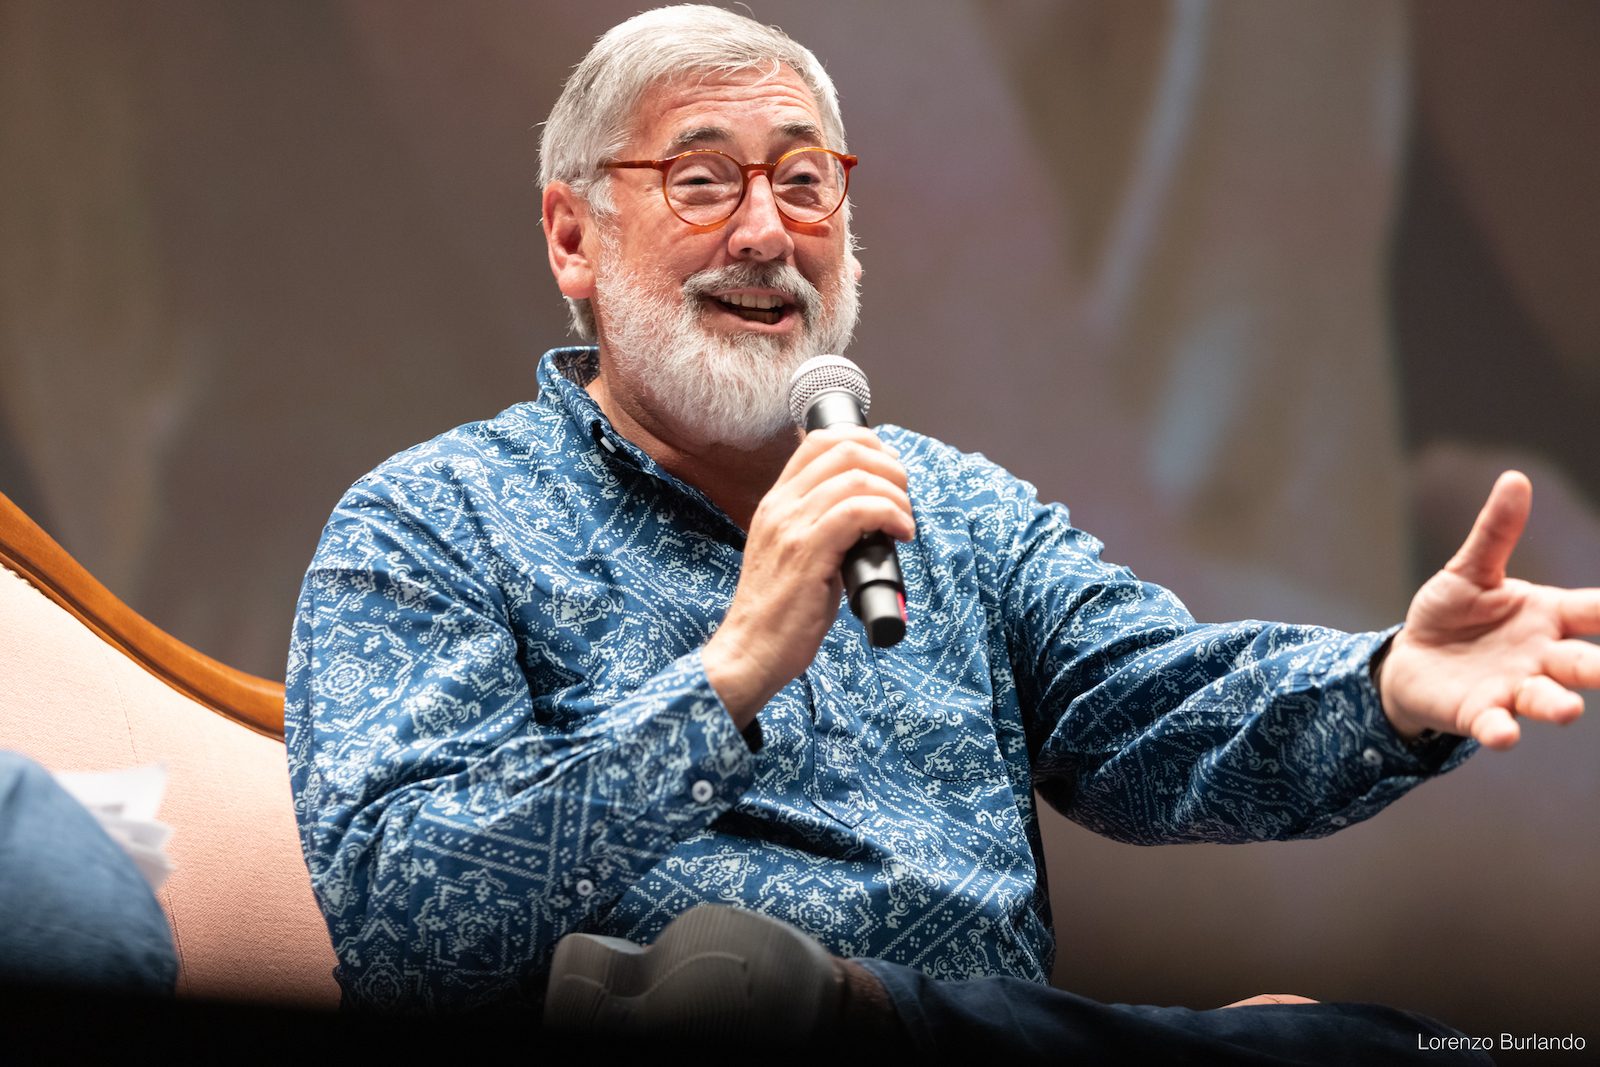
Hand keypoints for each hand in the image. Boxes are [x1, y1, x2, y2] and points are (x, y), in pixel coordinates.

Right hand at [702, 427, 914, 727]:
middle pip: (843, 450)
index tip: (888, 468)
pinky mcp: (807, 552)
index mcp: (776, 502)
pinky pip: (859, 511)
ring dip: (895, 493)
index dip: (864, 442)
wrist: (750, 650)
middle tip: (903, 495)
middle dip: (887, 465)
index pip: (818, 440)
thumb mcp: (792, 555)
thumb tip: (868, 516)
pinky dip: (891, 515)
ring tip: (904, 520)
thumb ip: (818, 527)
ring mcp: (791, 527)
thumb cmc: (779, 612)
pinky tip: (901, 534)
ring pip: (856, 477)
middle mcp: (780, 506)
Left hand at [1378, 471, 1599, 748]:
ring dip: (1558, 704)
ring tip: (1568, 710)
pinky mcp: (1477, 712)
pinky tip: (1504, 734)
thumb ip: (1496, 532)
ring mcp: (1512, 688)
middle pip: (1582, 662)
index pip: (1597, 612)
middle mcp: (1541, 657)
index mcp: (1548, 617)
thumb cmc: (1453, 615)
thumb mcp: (1470, 571)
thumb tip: (1516, 478)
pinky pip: (1494, 724)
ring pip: (1545, 698)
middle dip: (1599, 667)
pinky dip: (1500, 729)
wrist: (1411, 661)